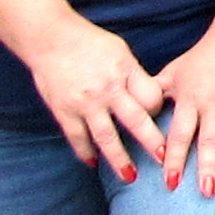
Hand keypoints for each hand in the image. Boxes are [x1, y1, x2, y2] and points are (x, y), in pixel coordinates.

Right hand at [25, 16, 167, 181]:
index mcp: (124, 71)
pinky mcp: (64, 111)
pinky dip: (85, 152)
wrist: (49, 37)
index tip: (158, 116)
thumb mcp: (120, 51)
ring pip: (106, 137)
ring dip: (119, 159)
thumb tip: (149, 99)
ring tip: (130, 177)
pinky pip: (77, 138)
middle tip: (164, 160)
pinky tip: (92, 163)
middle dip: (152, 142)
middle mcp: (107, 89)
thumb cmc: (89, 42)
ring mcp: (84, 103)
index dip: (158, 108)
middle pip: (135, 120)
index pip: (151, 97)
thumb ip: (133, 76)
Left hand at [149, 32, 214, 195]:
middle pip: (210, 139)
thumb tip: (132, 114)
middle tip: (208, 190)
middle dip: (209, 165)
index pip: (179, 133)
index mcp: (190, 101)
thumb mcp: (172, 73)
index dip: (173, 157)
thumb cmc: (200, 59)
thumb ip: (152, 95)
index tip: (170, 181)